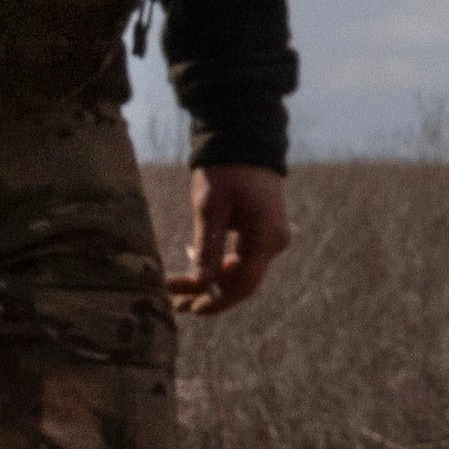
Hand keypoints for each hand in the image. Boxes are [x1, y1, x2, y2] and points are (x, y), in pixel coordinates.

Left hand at [174, 164, 293, 314]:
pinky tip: (192, 261)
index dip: (215, 301)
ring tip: (177, 287)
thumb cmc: (226, 171)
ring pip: (238, 272)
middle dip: (207, 293)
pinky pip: (239, 258)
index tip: (187, 308)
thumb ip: (207, 248)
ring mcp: (269, 238)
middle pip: (240, 282)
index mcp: (268, 237)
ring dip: (209, 281)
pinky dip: (217, 265)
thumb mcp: (211, 208)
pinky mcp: (260, 232)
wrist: (243, 140)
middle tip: (174, 302)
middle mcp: (274, 242)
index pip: (243, 284)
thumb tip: (200, 285)